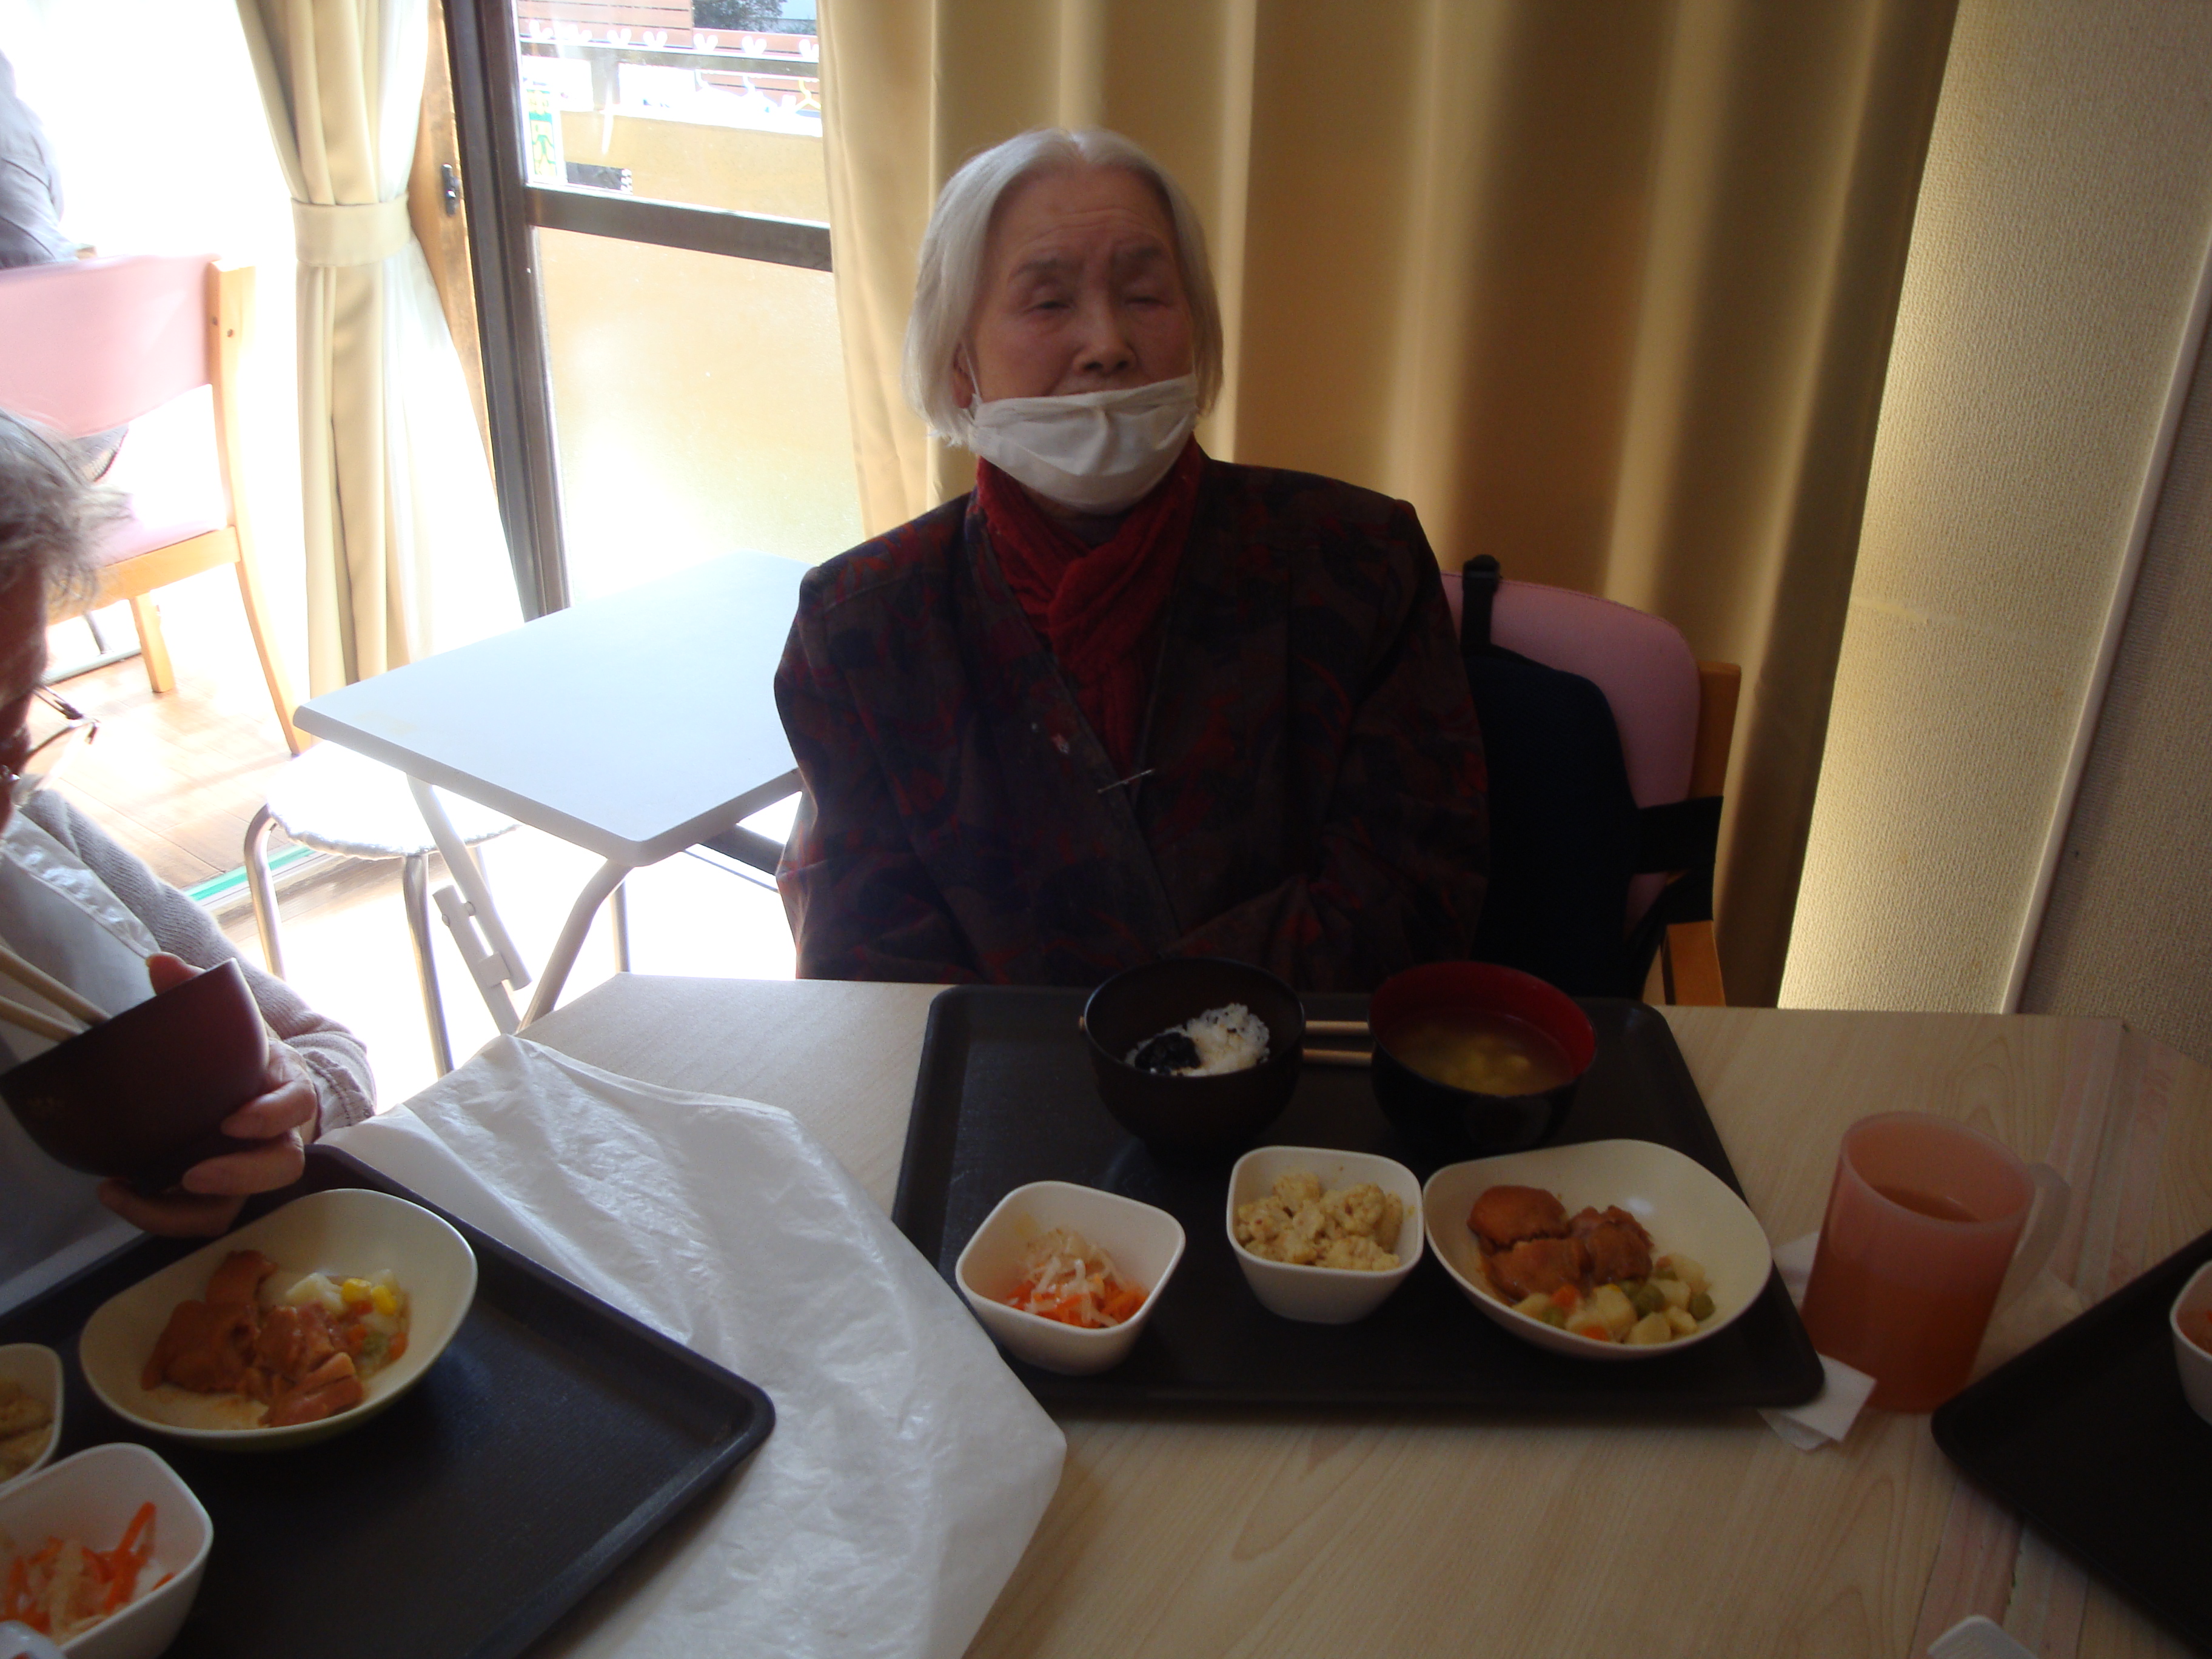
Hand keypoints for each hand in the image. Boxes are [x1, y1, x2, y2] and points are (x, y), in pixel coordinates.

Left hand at [96, 954, 317, 1236]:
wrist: (266, 1091)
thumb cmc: (249, 1058)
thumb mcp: (235, 1021)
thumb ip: (200, 992)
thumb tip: (159, 963)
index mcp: (286, 1089)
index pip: (296, 1104)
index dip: (270, 1115)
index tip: (231, 1118)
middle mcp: (280, 1137)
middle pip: (280, 1168)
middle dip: (239, 1176)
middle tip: (190, 1175)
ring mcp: (251, 1171)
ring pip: (236, 1206)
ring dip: (183, 1211)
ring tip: (128, 1193)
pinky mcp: (223, 1194)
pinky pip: (201, 1217)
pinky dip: (158, 1213)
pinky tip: (118, 1193)